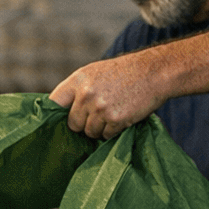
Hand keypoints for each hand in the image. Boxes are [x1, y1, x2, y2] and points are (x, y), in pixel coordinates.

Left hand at [50, 55, 167, 139]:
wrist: (154, 72)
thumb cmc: (123, 73)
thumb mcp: (94, 73)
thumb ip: (76, 90)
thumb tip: (57, 113)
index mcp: (78, 80)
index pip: (53, 103)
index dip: (55, 115)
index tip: (57, 123)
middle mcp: (86, 94)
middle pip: (72, 124)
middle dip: (83, 123)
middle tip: (98, 115)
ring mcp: (100, 108)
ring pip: (89, 132)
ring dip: (99, 129)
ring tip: (112, 113)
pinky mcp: (115, 119)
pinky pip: (106, 136)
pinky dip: (112, 131)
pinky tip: (121, 117)